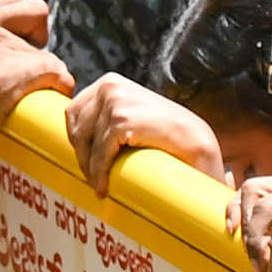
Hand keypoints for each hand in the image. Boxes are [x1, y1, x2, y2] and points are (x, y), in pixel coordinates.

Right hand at [0, 0, 69, 161]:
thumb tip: (11, 10)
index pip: (24, 2)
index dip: (31, 25)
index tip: (25, 48)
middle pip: (41, 19)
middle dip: (40, 46)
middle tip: (29, 73)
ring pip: (50, 55)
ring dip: (48, 76)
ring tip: (28, 95)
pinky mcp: (11, 75)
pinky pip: (56, 72)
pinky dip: (59, 87)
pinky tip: (44, 99)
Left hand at [63, 72, 224, 190]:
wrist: (202, 146)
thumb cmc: (168, 139)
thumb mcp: (134, 118)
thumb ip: (109, 117)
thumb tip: (70, 133)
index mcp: (111, 83)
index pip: (73, 112)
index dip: (77, 142)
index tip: (87, 164)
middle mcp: (110, 85)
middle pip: (75, 127)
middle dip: (82, 156)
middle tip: (94, 179)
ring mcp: (116, 101)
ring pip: (84, 142)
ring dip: (90, 168)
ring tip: (101, 186)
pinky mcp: (122, 120)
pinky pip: (99, 152)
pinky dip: (99, 173)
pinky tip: (105, 188)